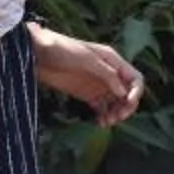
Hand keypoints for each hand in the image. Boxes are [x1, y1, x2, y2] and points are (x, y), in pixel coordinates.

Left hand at [30, 25, 145, 124]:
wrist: (38, 54)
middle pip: (127, 93)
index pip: (134, 78)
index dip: (135, 92)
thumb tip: (123, 92)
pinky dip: (104, 116)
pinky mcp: (86, 94)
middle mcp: (108, 73)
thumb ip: (106, 74)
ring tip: (106, 123)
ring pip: (115, 102)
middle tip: (117, 118)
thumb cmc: (64, 50)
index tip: (127, 104)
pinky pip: (101, 108)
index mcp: (113, 61)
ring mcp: (97, 85)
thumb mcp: (87, 59)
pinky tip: (99, 122)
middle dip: (126, 106)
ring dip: (116, 113)